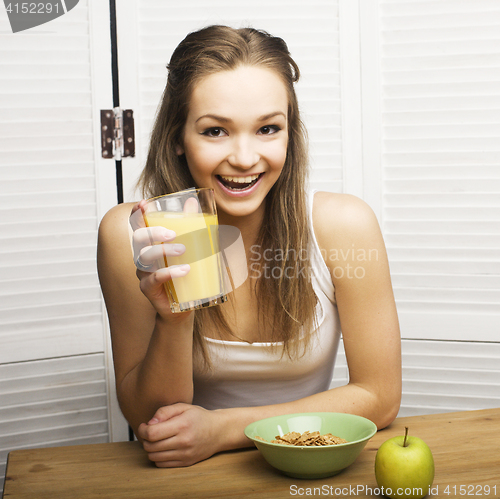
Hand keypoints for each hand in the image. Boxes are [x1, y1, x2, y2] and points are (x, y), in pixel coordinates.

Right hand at [129, 201, 189, 317]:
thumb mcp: (191, 247)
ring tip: (183, 251)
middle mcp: (143, 256)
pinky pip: (152, 279)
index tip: (143, 204)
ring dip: (163, 251)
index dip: (136, 214)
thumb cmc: (185, 273)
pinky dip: (167, 273)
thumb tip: (191, 201)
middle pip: (138, 239)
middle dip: (153, 232)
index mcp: (150, 244)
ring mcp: (144, 273)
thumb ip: (190, 224)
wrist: (185, 305)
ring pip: (145, 257)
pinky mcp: (148, 289)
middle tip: (173, 234)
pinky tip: (183, 270)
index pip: (138, 225)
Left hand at [137, 403, 223, 467]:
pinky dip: (158, 457)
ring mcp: (185, 454)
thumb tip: (149, 423)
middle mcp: (183, 442)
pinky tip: (162, 448)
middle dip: (145, 439)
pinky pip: (162, 464)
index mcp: (182, 425)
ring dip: (150, 449)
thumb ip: (165, 411)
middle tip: (148, 432)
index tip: (144, 426)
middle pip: (151, 446)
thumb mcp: (184, 407)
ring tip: (155, 440)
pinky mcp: (185, 463)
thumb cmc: (199, 417)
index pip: (153, 433)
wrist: (218, 431)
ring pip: (154, 457)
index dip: (143, 430)